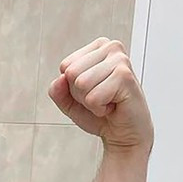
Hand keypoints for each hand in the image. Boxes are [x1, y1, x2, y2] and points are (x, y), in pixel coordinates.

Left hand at [48, 38, 153, 155]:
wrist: (124, 134)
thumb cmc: (101, 115)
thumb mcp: (70, 102)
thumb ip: (58, 90)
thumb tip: (60, 79)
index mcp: (98, 47)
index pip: (66, 66)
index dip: (73, 87)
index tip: (92, 92)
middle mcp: (111, 47)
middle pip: (71, 73)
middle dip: (81, 94)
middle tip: (101, 99)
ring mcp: (120, 60)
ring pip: (81, 84)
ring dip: (91, 102)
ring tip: (107, 102)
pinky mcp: (125, 76)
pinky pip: (93, 97)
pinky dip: (99, 109)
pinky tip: (113, 106)